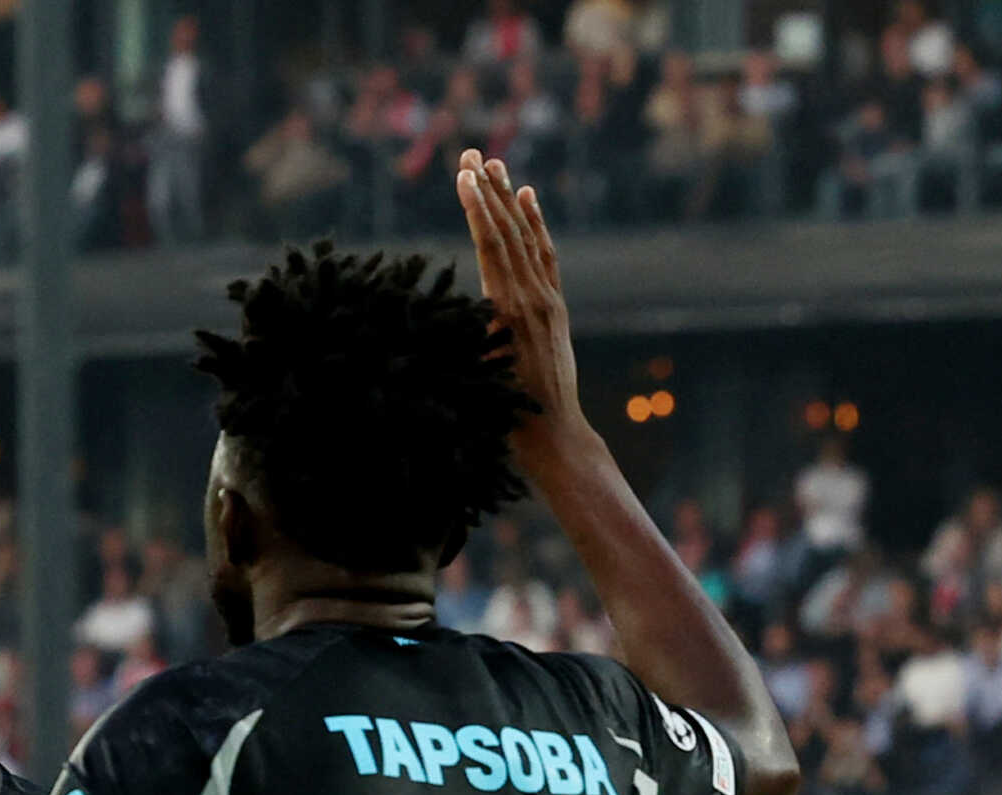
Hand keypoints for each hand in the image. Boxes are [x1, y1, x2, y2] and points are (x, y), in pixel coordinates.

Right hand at [455, 147, 582, 455]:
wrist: (553, 434)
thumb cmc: (503, 415)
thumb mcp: (477, 373)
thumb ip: (468, 334)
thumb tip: (445, 307)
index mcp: (506, 312)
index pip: (490, 246)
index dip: (477, 208)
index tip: (464, 174)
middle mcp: (530, 298)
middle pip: (507, 232)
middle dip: (488, 191)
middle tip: (472, 153)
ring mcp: (547, 301)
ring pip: (528, 238)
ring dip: (510, 199)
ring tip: (496, 164)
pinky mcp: (556, 307)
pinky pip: (546, 256)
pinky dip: (536, 224)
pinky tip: (527, 198)